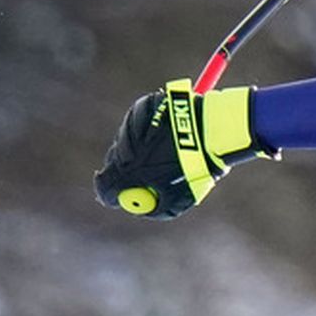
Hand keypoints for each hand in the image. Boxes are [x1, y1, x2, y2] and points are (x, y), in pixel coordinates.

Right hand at [93, 80, 272, 218]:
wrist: (211, 131)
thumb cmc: (195, 168)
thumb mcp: (177, 200)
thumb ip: (154, 208)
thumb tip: (141, 207)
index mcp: (127, 172)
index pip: (104, 186)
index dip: (111, 193)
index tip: (118, 196)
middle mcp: (122, 148)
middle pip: (114, 161)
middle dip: (126, 170)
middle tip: (143, 175)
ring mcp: (130, 125)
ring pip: (126, 140)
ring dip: (139, 147)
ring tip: (166, 149)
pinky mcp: (141, 107)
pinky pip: (137, 122)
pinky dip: (147, 128)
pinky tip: (166, 132)